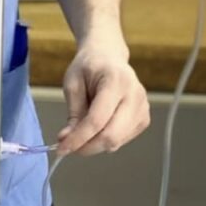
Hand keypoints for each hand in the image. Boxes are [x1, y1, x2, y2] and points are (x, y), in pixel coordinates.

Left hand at [59, 39, 149, 155]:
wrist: (108, 57)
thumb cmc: (89, 67)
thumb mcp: (73, 84)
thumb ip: (73, 113)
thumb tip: (67, 140)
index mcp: (116, 80)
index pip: (97, 120)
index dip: (78, 138)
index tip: (61, 148)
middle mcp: (134, 94)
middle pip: (111, 135)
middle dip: (87, 146)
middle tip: (68, 146)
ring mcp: (142, 107)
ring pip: (117, 141)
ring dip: (95, 144)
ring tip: (82, 130)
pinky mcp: (144, 118)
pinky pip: (122, 140)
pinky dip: (106, 140)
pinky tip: (98, 126)